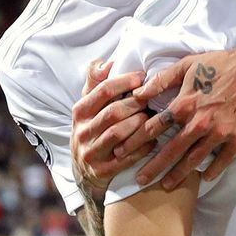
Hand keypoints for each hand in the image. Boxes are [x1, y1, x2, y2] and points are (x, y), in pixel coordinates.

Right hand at [72, 60, 152, 197]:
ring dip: (139, 124)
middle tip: (155, 98)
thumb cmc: (93, 130)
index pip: (102, 91)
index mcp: (80, 112)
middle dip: (136, 103)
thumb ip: (95, 84)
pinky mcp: (102, 171)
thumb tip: (104, 62)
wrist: (84, 172)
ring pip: (118, 134)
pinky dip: (142, 148)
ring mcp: (91, 152)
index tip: (143, 77)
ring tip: (155, 117)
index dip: (124, 82)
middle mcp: (82, 131)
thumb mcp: (88, 107)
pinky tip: (154, 140)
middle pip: (113, 112)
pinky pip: (125, 158)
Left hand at [131, 43, 235, 190]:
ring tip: (166, 185)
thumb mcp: (187, 64)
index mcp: (185, 104)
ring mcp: (220, 133)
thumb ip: (161, 80)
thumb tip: (137, 93)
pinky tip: (204, 178)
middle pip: (171, 150)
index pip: (153, 128)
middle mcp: (200, 122)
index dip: (134, 141)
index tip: (122, 152)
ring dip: (178, 174)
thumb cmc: (222, 63)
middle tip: (139, 180)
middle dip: (152, 167)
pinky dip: (213, 170)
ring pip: (194, 159)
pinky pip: (223, 160)